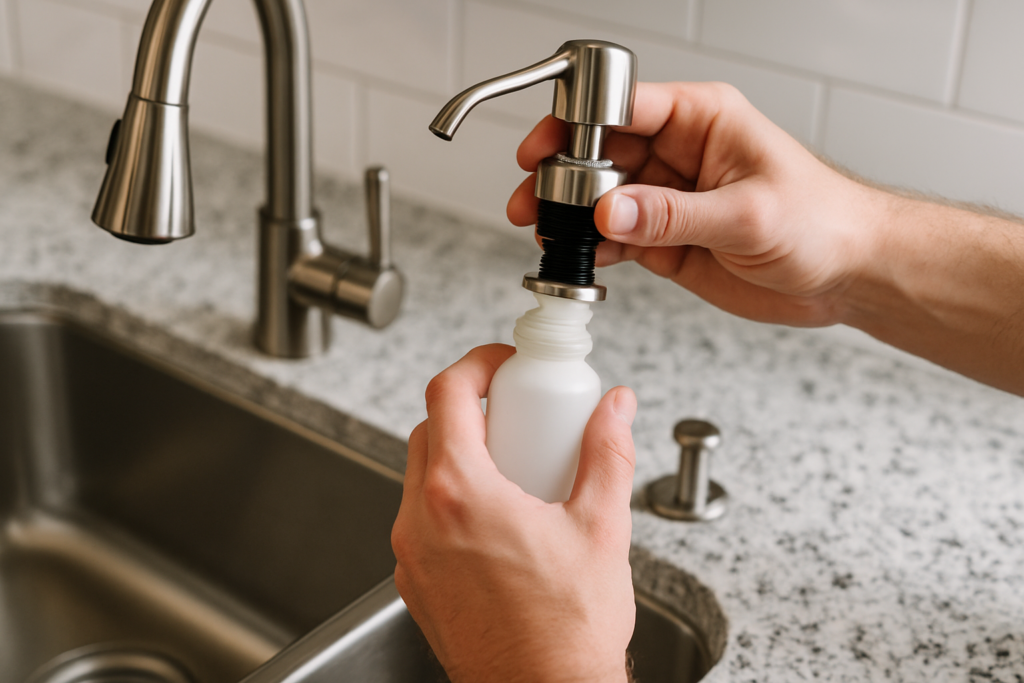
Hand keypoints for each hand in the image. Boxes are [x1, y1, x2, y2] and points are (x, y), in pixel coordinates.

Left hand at [391, 344, 637, 682]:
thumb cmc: (568, 632)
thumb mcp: (602, 527)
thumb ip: (608, 453)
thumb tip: (615, 408)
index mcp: (461, 495)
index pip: (446, 394)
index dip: (476, 365)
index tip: (503, 366)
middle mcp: (421, 521)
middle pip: (429, 430)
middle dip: (471, 410)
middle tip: (516, 416)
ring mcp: (411, 555)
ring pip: (421, 476)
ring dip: (460, 457)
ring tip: (514, 472)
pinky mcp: (414, 583)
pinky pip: (422, 519)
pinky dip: (452, 502)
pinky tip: (499, 522)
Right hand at [508, 81, 885, 327]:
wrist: (849, 276)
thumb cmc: (825, 223)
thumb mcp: (748, 215)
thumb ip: (672, 215)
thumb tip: (608, 212)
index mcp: (702, 120)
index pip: (623, 107)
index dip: (576, 124)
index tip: (544, 149)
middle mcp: (680, 153)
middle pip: (600, 153)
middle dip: (562, 176)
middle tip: (533, 202)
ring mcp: (670, 198)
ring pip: (601, 198)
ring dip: (569, 217)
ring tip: (544, 234)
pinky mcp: (668, 238)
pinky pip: (617, 239)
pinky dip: (594, 250)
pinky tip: (580, 260)